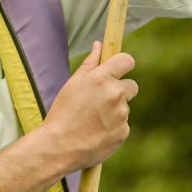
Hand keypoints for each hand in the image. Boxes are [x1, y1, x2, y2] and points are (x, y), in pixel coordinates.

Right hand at [41, 42, 138, 170]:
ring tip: (91, 119)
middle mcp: (115, 94)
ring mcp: (122, 114)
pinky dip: (112, 126)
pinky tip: (95, 131)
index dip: (123, 63)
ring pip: (124, 107)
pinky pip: (122, 124)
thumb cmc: (62, 112)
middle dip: (120, 89)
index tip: (118, 68)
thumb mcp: (73, 84)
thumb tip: (99, 45)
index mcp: (101, 78)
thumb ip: (90, 63)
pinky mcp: (124, 132)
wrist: (60, 146)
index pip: (127, 60)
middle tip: (100, 99)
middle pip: (131, 85)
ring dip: (113, 110)